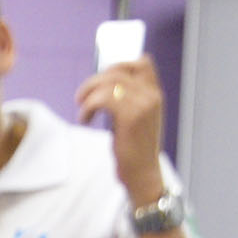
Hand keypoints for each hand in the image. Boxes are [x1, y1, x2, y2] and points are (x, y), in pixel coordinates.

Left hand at [80, 53, 168, 202]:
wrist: (143, 175)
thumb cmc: (134, 149)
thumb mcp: (134, 116)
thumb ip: (128, 97)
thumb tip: (105, 81)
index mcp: (155, 94)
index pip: (143, 62)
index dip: (118, 66)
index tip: (101, 83)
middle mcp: (152, 96)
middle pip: (118, 70)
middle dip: (94, 81)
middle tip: (81, 98)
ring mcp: (144, 104)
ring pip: (109, 82)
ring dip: (88, 93)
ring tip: (83, 111)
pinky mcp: (131, 117)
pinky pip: (103, 99)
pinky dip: (88, 107)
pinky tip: (85, 119)